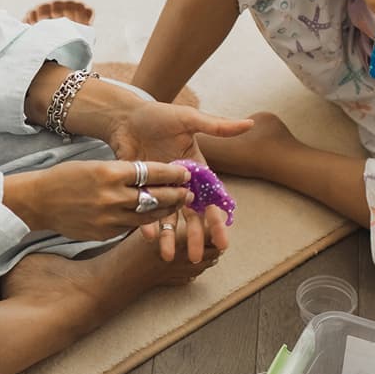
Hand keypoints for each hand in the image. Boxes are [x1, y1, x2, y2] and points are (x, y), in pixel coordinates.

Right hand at [3, 160, 194, 242]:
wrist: (39, 201)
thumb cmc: (67, 178)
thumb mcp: (95, 165)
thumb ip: (122, 172)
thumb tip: (151, 176)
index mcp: (109, 172)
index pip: (150, 172)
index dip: (171, 174)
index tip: (185, 174)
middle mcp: (111, 196)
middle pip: (155, 197)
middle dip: (175, 195)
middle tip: (188, 193)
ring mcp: (108, 218)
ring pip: (147, 217)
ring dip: (165, 212)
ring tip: (176, 207)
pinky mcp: (104, 233)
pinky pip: (131, 228)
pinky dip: (144, 223)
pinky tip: (153, 219)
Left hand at [105, 100, 253, 263]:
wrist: (125, 117)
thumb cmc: (159, 115)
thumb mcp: (189, 119)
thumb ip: (217, 126)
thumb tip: (250, 124)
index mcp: (196, 171)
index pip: (211, 200)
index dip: (217, 220)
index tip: (222, 239)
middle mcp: (179, 184)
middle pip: (191, 216)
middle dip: (195, 237)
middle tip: (195, 258)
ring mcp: (159, 189)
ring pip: (168, 219)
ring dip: (169, 238)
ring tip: (167, 257)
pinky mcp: (139, 190)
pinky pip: (143, 212)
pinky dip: (145, 224)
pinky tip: (147, 237)